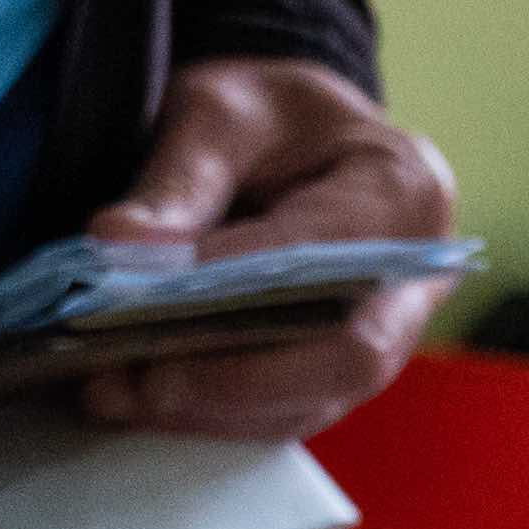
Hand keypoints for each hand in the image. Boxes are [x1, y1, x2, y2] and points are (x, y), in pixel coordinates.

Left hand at [64, 59, 458, 440]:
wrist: (298, 136)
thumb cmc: (270, 115)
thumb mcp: (219, 113)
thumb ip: (176, 180)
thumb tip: (114, 245)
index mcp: (403, 191)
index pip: (324, 256)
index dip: (234, 286)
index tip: (139, 293)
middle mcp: (415, 279)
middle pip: (347, 357)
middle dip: (238, 378)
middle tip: (140, 376)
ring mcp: (387, 336)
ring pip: (312, 401)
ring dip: (211, 409)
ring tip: (117, 392)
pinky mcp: (341, 372)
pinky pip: (286, 414)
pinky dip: (210, 416)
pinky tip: (139, 400)